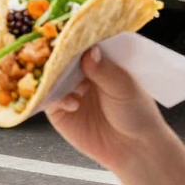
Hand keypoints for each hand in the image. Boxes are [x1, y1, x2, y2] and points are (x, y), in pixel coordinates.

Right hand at [44, 46, 174, 174]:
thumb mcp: (125, 88)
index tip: (66, 35)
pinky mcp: (58, 111)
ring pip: (51, 78)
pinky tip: (73, 103)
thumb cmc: (137, 113)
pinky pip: (47, 100)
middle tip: (58, 56)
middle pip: (60, 59)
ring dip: (55, 78)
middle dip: (57, 58)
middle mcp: (80, 73)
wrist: (135, 149)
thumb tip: (88, 51)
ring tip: (67, 83)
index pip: (79, 44)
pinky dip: (56, 99)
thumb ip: (105, 71)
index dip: (72, 39)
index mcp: (98, 61)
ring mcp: (68, 91)